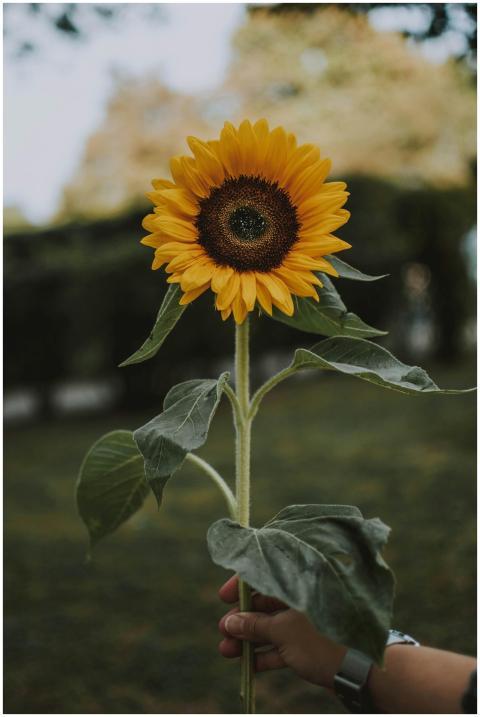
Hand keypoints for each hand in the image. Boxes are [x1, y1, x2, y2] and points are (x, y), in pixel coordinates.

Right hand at [218, 575, 346, 688]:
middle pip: (265, 604)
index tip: (223, 597)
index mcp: (300, 585)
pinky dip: (266, 653)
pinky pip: (283, 645)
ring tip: (226, 651)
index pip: (266, 576)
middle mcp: (303, 599)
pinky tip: (247, 664)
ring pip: (272, 627)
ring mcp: (307, 623)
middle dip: (242, 619)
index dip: (242, 585)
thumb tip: (230, 622)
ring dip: (249, 639)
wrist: (360, 673)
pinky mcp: (310, 645)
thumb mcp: (283, 632)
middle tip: (223, 631)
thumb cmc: (321, 642)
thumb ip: (255, 626)